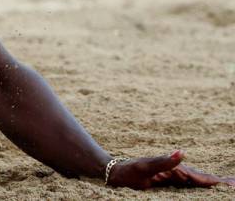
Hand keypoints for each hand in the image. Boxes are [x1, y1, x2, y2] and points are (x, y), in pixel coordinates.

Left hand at [107, 150, 234, 188]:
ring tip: (228, 185)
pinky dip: (201, 185)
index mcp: (175, 169)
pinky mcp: (168, 180)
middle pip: (202, 178)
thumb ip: (163, 161)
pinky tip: (206, 186)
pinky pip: (189, 184)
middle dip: (219, 181)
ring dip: (213, 183)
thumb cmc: (129, 170)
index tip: (232, 184)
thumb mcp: (145, 166)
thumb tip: (181, 152)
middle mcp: (176, 171)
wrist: (116, 171)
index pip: (200, 177)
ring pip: (197, 181)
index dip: (215, 181)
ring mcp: (172, 176)